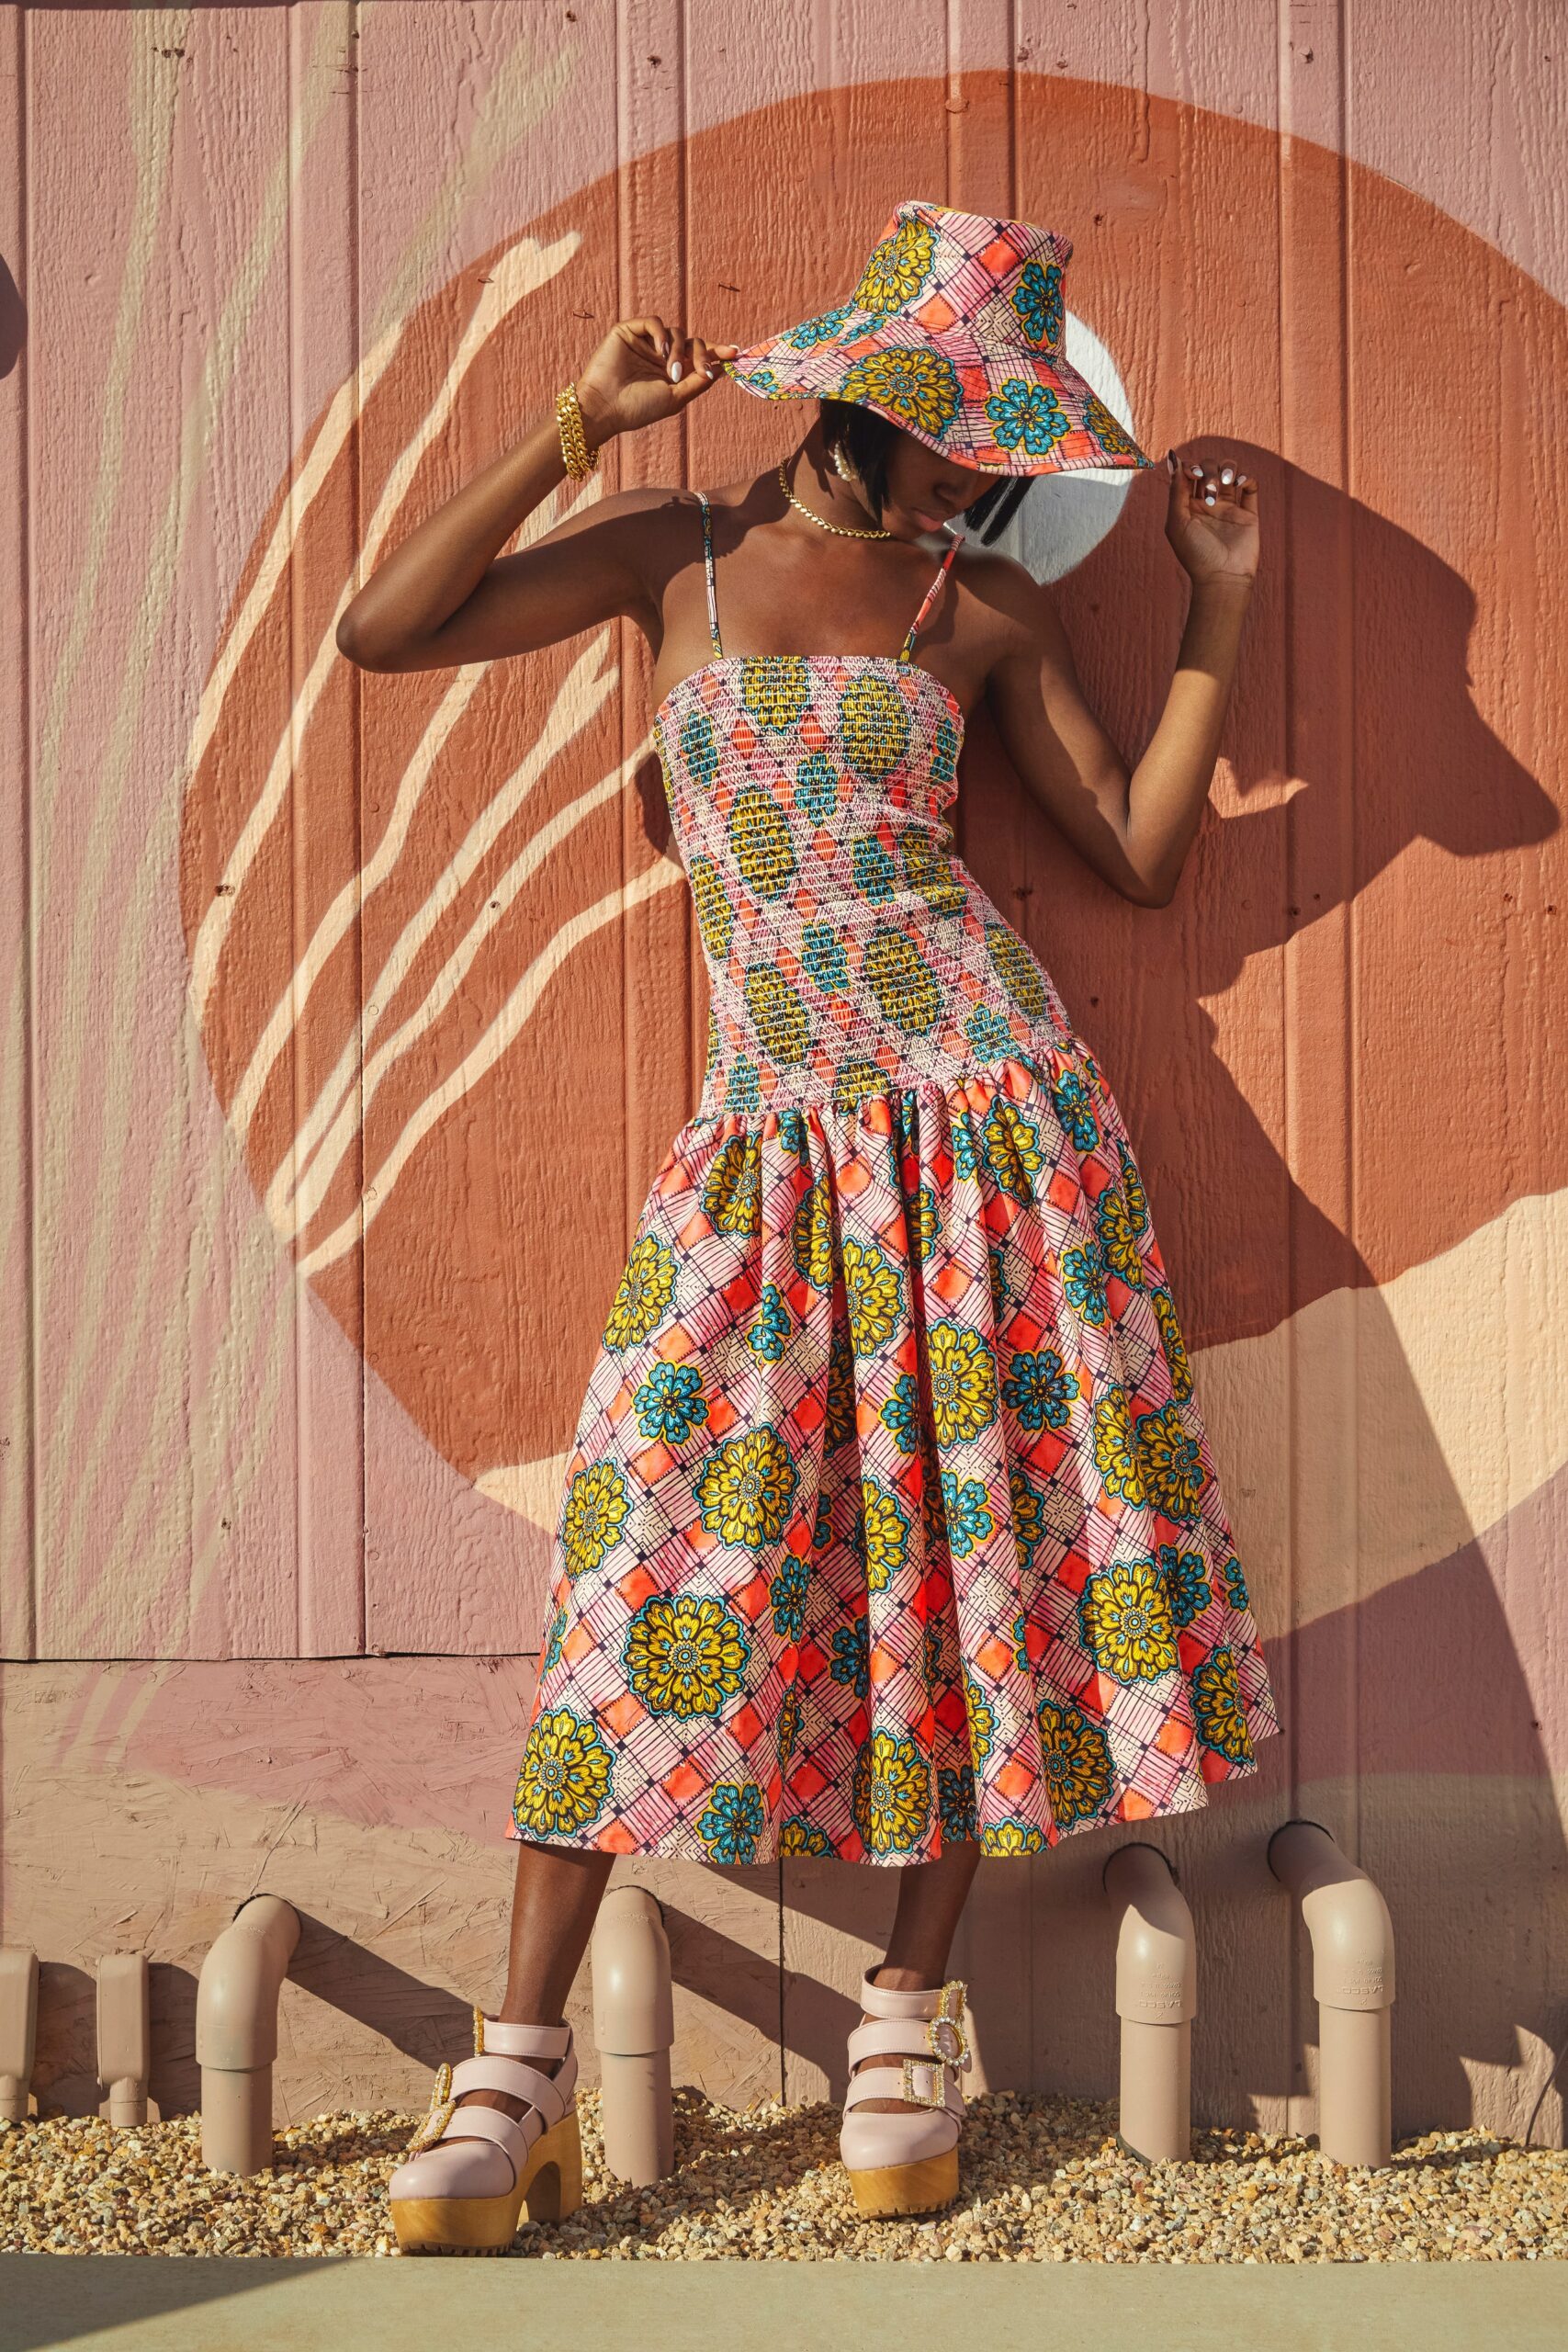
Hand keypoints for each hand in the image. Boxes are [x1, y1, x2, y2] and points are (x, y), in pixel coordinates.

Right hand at [571, 315, 740, 446]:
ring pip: (676, 332)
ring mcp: (646, 343)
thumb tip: (722, 367)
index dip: (718, 352)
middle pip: (692, 342)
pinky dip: (662, 335)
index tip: (736, 352)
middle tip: (703, 370)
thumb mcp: (676, 398)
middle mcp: (660, 356)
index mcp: (672, 372)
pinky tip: (660, 353)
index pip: (699, 356)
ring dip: (678, 352)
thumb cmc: (639, 409)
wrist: (606, 407)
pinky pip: (654, 322)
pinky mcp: (629, 331)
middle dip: (703, 354)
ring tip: (670, 373)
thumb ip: (699, 382)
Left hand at [1164, 448, 1258, 593]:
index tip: (1193, 474)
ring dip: (1227, 469)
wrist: (1223, 577)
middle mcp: (1208, 503)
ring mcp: (1229, 506)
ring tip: (1226, 484)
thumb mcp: (1177, 522)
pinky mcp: (1248, 513)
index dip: (1191, 466)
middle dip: (1209, 471)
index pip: (1189, 472)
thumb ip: (1175, 491)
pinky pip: (1250, 485)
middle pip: (1209, 467)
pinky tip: (1239, 484)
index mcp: (1187, 505)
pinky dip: (1247, 477)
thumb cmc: (1196, 554)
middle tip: (1210, 493)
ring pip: (1230, 470)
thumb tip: (1175, 459)